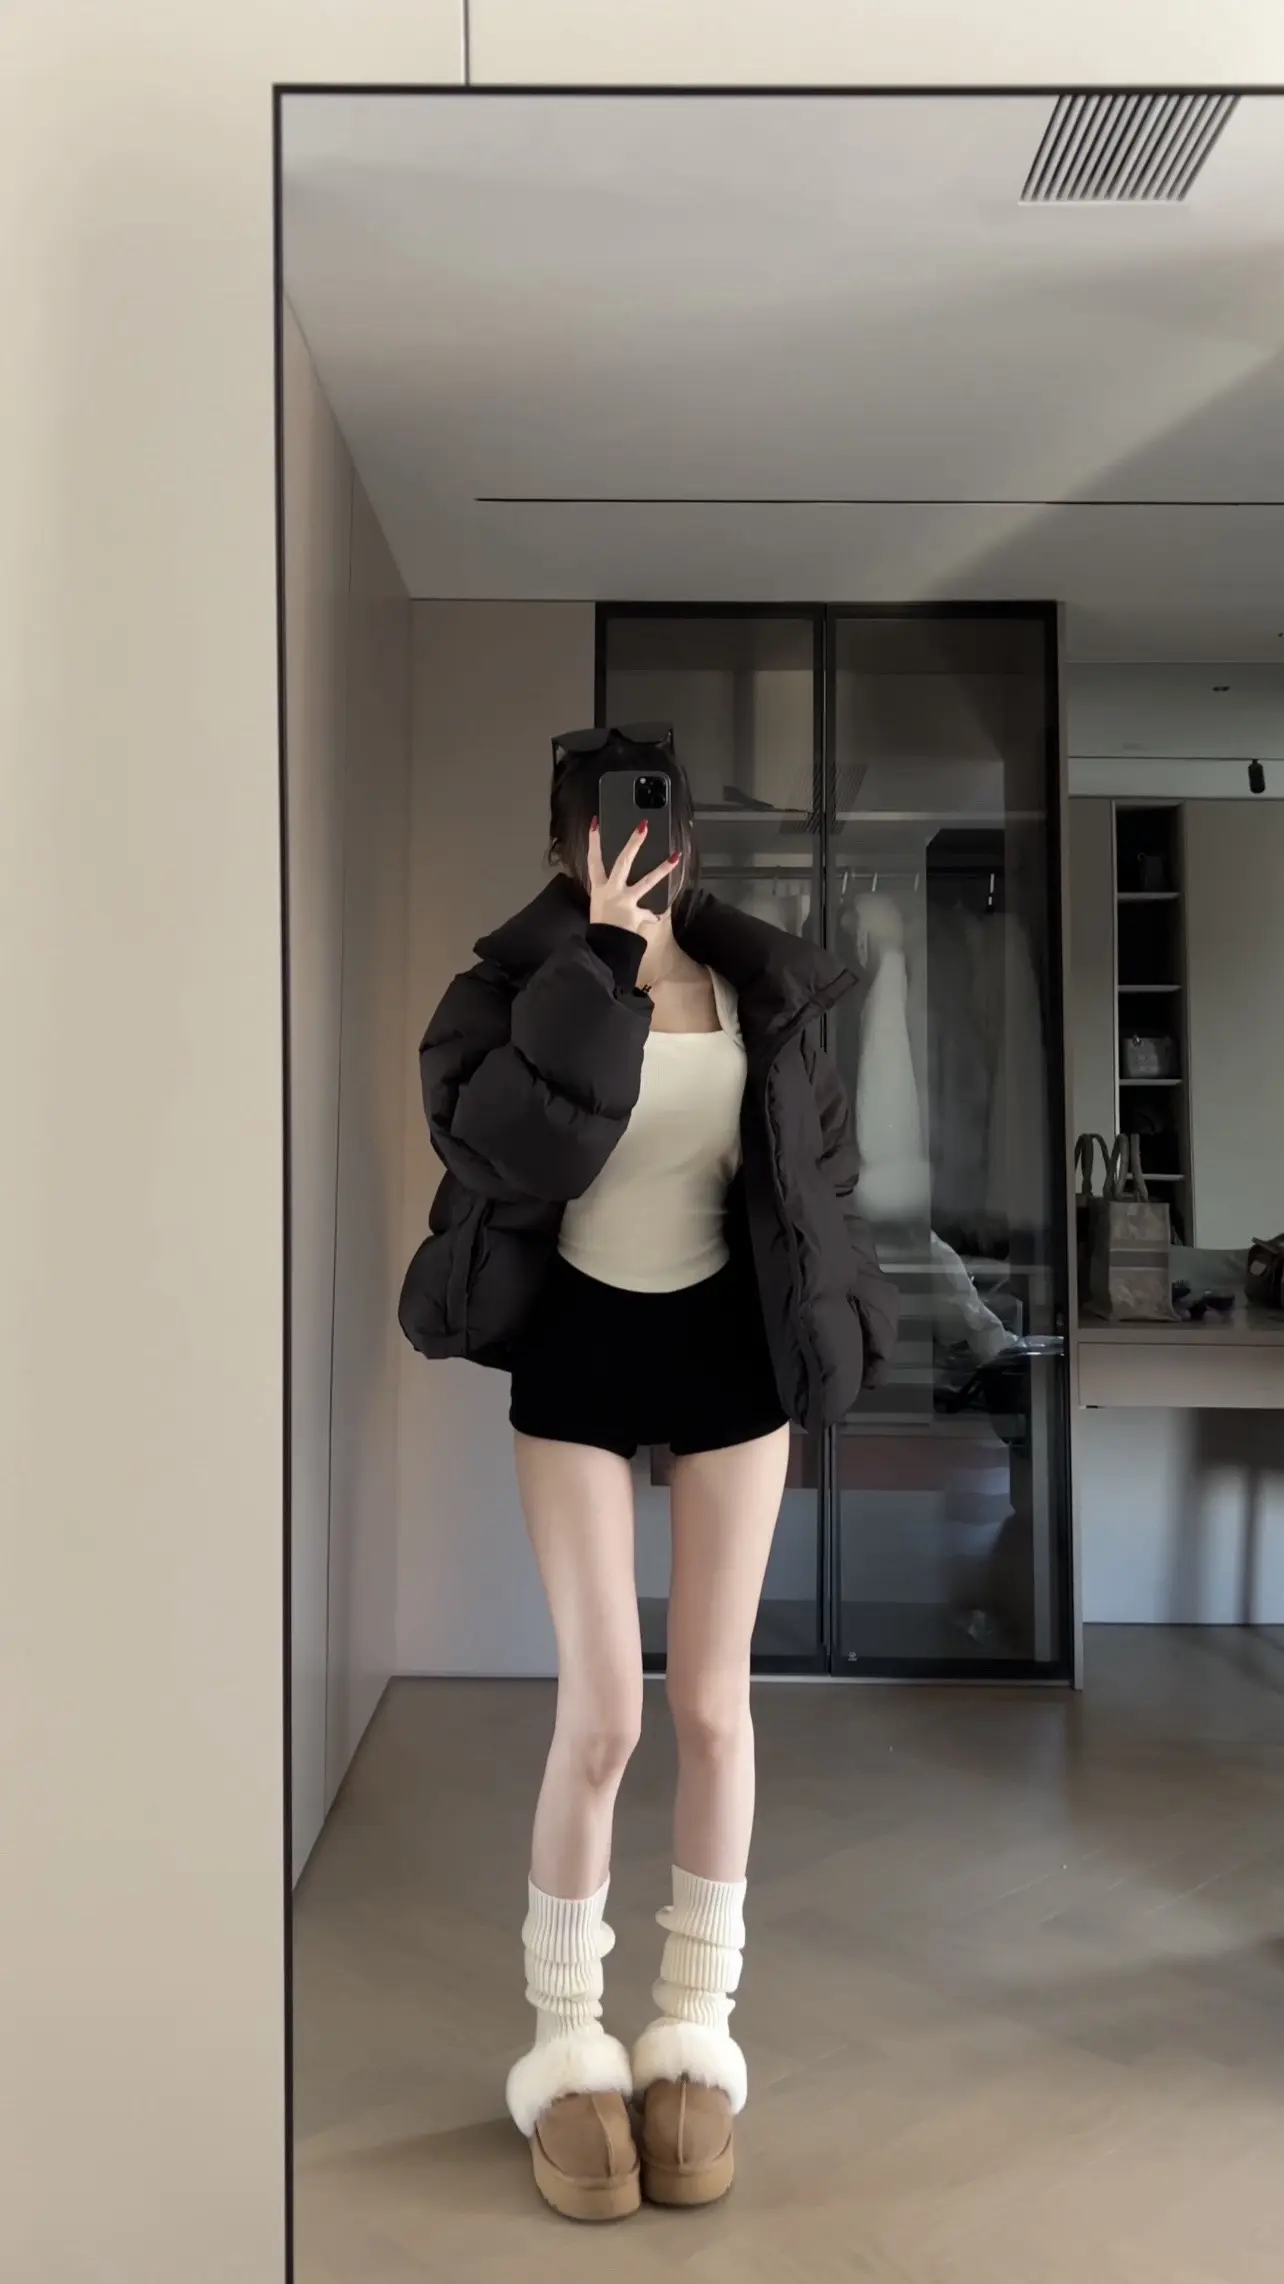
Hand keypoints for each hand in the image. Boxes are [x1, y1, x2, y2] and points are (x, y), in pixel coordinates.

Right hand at [587, 820, 678, 936]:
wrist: (603, 948)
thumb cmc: (599, 927)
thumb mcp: (598, 907)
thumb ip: (609, 895)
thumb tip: (617, 893)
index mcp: (599, 887)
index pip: (593, 860)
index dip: (593, 841)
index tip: (596, 823)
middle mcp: (612, 890)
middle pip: (623, 862)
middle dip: (634, 843)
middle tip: (644, 826)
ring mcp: (625, 900)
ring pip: (647, 881)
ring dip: (662, 868)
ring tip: (676, 857)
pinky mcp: (636, 913)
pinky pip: (649, 913)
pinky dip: (653, 915)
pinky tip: (659, 914)